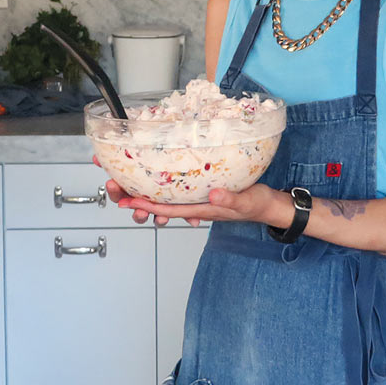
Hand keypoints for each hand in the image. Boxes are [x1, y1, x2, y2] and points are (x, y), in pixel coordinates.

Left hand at [113, 182, 285, 228]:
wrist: (268, 205)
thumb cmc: (258, 205)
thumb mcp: (247, 201)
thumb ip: (230, 200)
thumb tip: (212, 196)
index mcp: (203, 210)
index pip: (169, 209)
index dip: (147, 205)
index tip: (128, 200)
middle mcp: (197, 206)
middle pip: (161, 205)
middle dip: (138, 199)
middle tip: (117, 187)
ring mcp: (199, 199)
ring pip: (168, 198)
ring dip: (148, 192)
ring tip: (128, 181)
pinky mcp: (203, 192)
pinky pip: (179, 190)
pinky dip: (163, 184)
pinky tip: (156, 175)